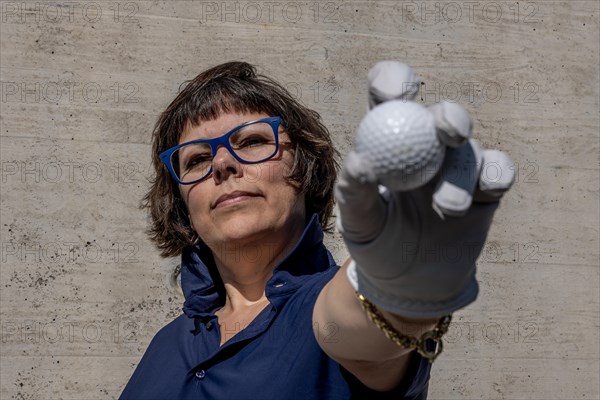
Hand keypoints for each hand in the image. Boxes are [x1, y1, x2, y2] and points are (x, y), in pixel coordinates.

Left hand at [335, 61, 514, 317]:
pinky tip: (488, 188)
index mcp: (388, 141)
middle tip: (448, 132)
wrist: (410, 284)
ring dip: (460, 177)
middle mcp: (426, 146)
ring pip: (469, 152)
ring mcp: (457, 166)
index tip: (394, 93)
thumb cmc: (377, 244)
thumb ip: (355, 192)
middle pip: (441, 115)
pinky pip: (499, 170)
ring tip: (446, 210)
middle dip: (449, 117)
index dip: (394, 82)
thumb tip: (360, 161)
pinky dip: (496, 175)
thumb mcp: (359, 222)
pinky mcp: (486, 188)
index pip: (390, 96)